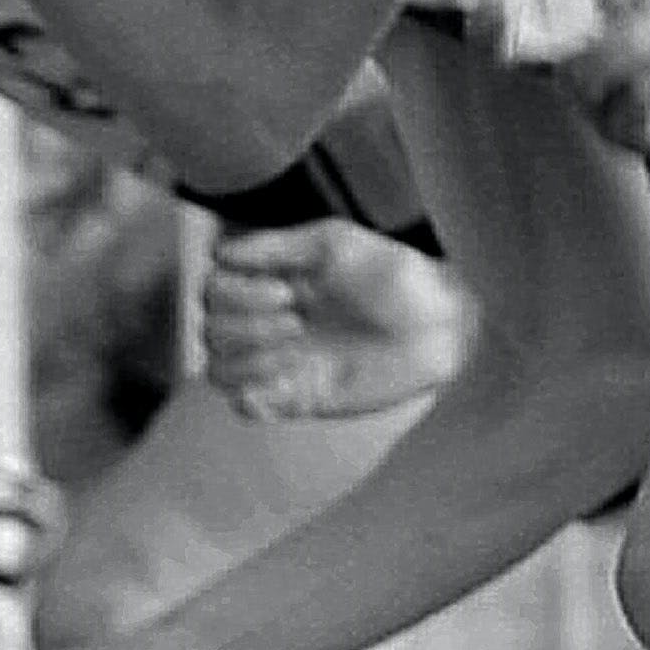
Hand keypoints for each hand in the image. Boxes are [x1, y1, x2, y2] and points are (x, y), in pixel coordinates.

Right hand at [199, 214, 465, 417]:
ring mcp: (282, 363)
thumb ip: (276, 245)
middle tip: (299, 319)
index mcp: (272, 283)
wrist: (439, 324)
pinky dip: (252, 394)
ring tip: (296, 348)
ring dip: (247, 358)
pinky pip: (245, 407)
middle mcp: (269, 323)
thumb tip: (218, 252)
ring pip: (218, 370)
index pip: (213, 290)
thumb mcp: (335, 243)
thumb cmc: (394, 274)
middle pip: (210, 330)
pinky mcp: (299, 397)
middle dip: (246, 324)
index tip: (287, 291)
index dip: (235, 293)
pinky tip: (289, 377)